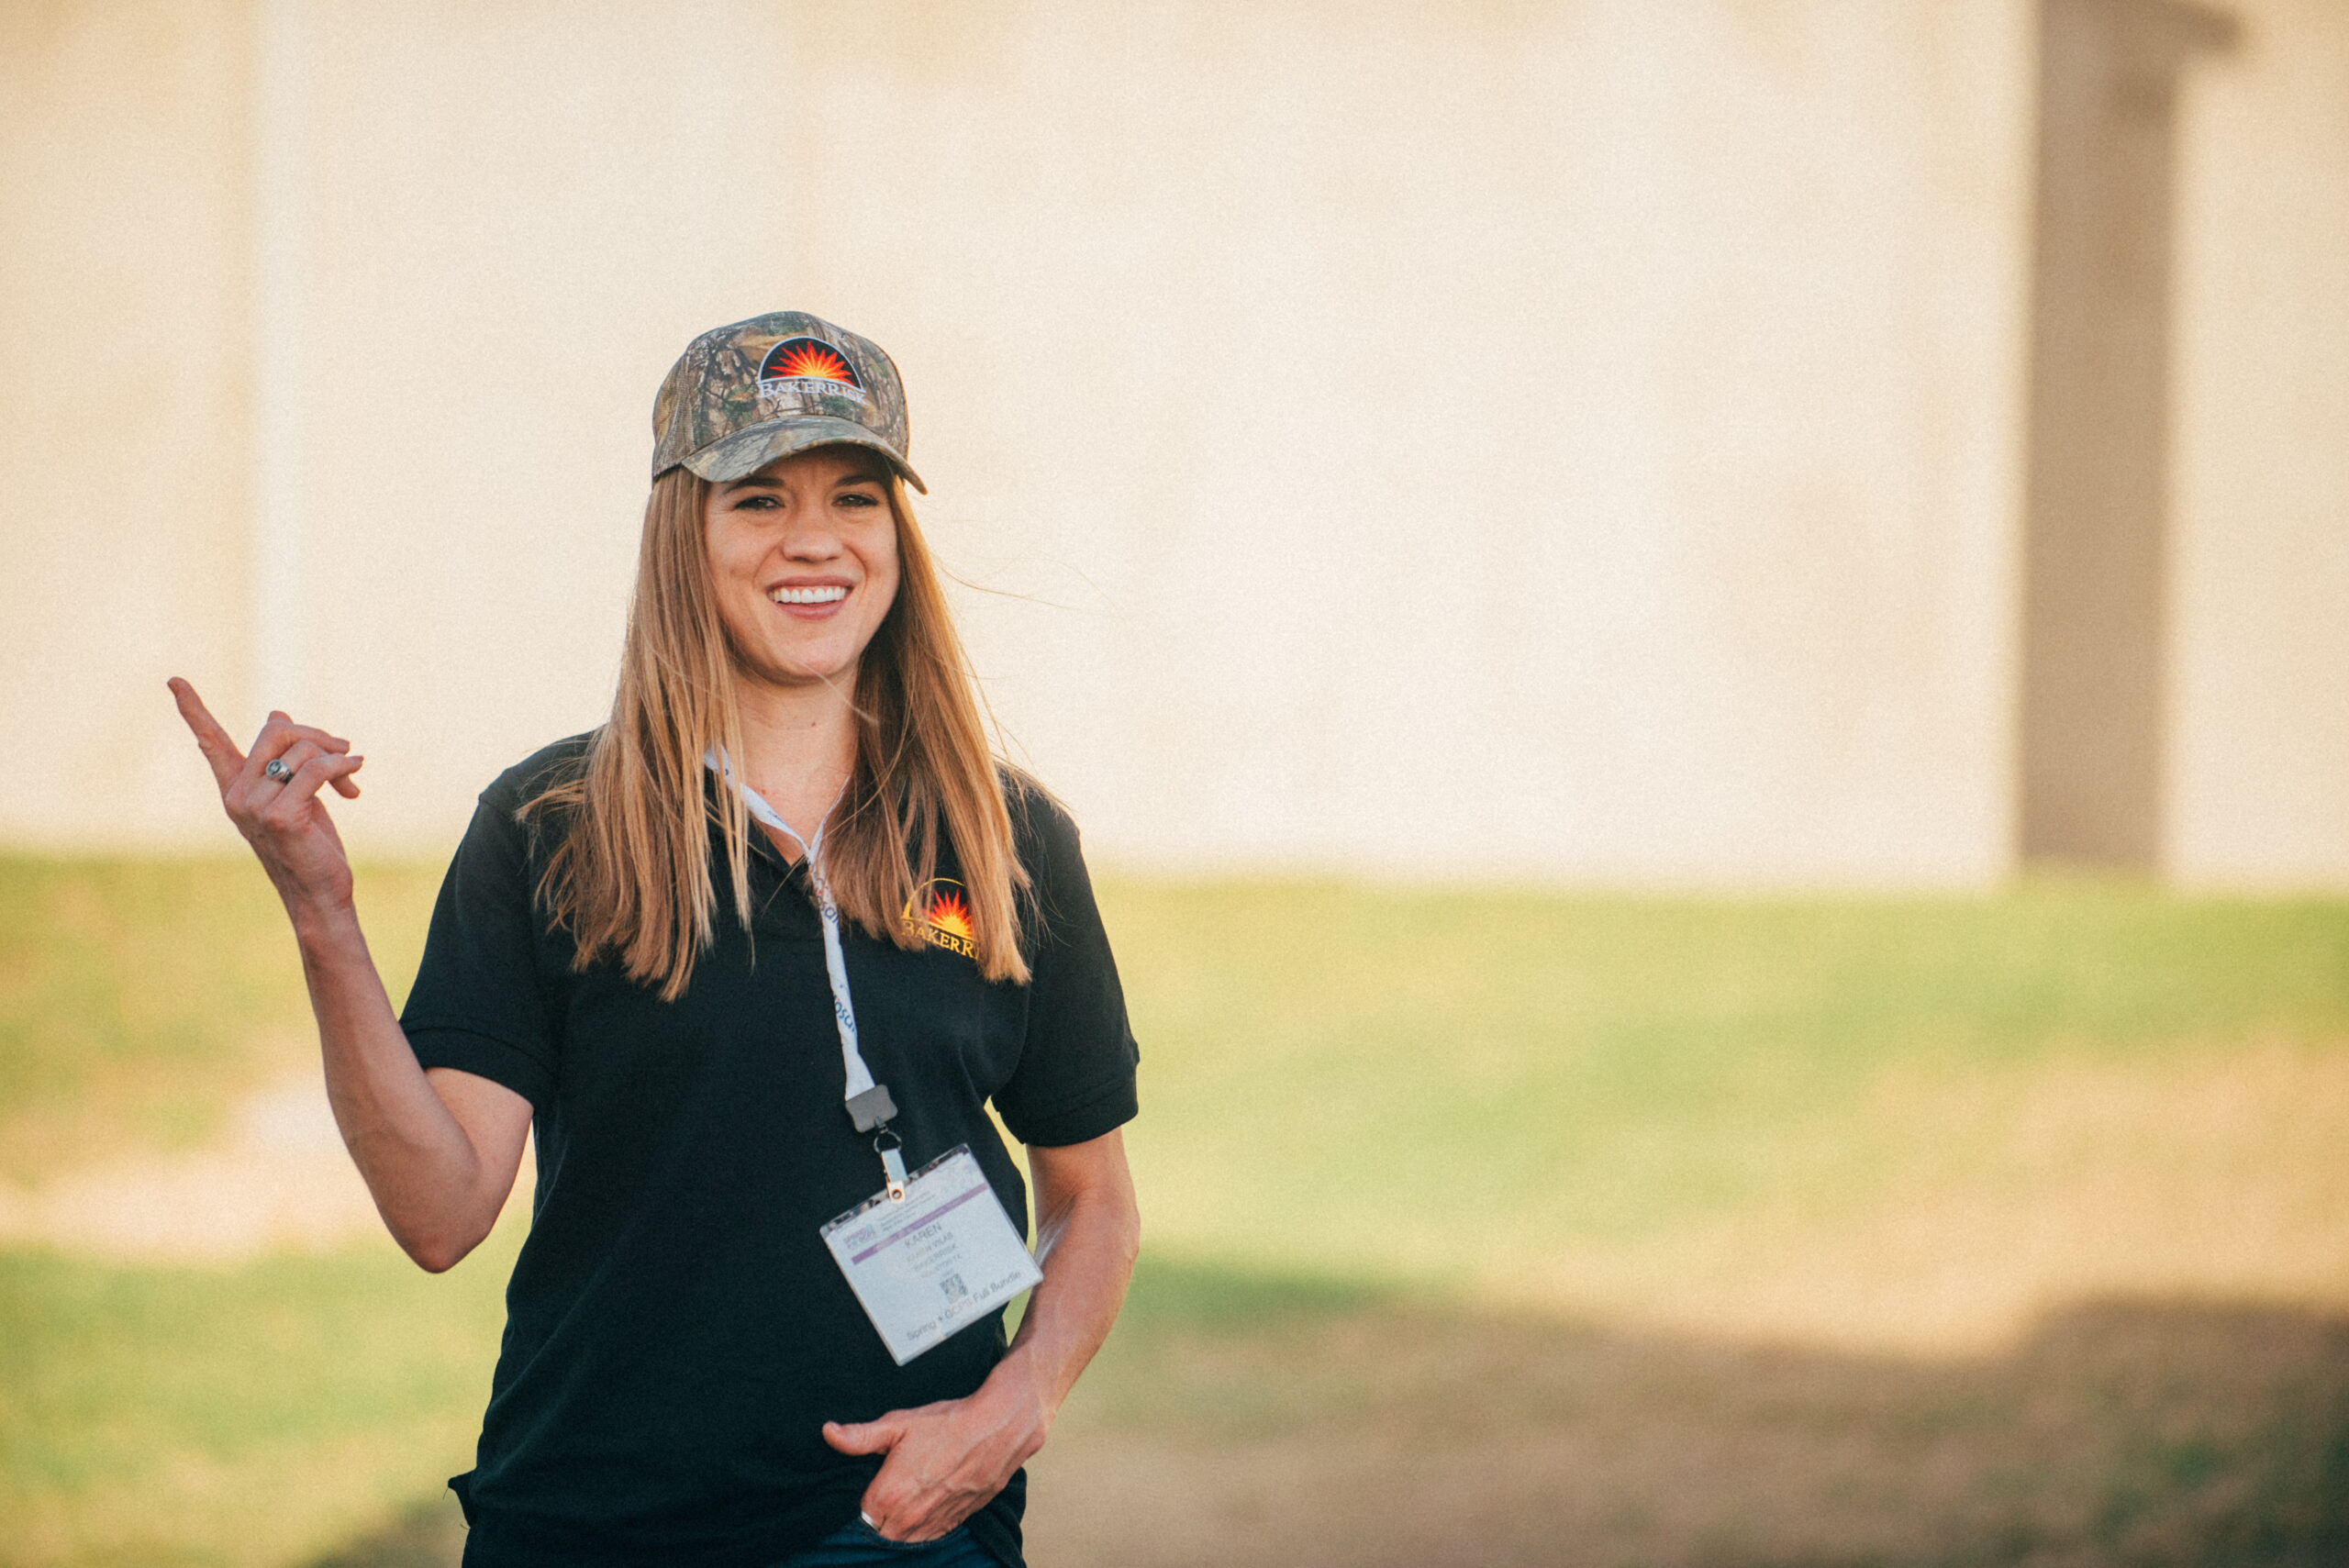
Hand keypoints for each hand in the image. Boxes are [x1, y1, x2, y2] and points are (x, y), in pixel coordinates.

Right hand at [169, 677, 365, 917]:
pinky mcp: (280, 817)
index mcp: (235, 789)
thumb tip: (277, 714)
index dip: (194, 710)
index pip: (211, 742)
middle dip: (316, 734)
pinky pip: (316, 770)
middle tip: (343, 750)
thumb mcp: (295, 794)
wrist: (319, 893)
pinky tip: (356, 773)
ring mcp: (255, 807)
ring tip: (350, 778)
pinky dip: (342, 766)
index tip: (174, 679)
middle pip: (275, 731)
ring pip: (301, 750)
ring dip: (337, 756)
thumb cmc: (309, 845)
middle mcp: (236, 796)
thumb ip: (284, 760)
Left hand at [821, 1366, 1050, 1542]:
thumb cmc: (948, 1424)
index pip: (860, 1516)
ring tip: (908, 1495)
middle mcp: (909, 1518)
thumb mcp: (899, 1424)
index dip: (864, 1498)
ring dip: (900, 1524)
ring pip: (903, 1538)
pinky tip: (926, 1503)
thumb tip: (829, 1433)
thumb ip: (860, 1436)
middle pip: (879, 1531)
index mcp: (889, 1495)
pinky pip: (927, 1537)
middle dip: (880, 1515)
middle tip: (890, 1487)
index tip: (872, 1482)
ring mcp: (933, 1524)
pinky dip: (922, 1526)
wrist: (998, 1429)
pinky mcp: (953, 1523)